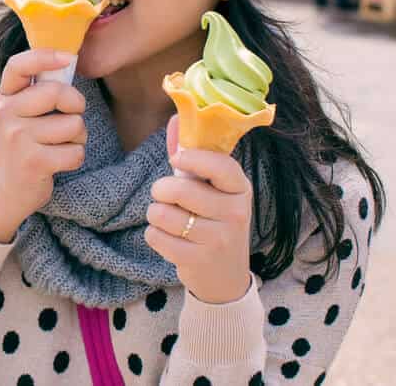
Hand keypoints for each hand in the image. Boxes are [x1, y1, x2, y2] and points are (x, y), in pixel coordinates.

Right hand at [0, 49, 86, 243]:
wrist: (2, 193)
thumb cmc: (20, 148)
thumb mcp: (18, 116)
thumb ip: (37, 92)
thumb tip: (68, 60)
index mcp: (4, 97)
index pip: (18, 66)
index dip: (44, 56)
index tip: (67, 58)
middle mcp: (6, 114)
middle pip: (58, 92)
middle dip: (76, 105)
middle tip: (69, 118)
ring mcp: (18, 138)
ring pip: (73, 124)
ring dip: (77, 137)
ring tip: (59, 146)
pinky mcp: (33, 162)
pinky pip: (76, 151)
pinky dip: (74, 158)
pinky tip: (57, 163)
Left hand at [144, 114, 252, 304]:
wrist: (226, 276)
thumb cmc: (213, 219)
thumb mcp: (211, 188)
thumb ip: (191, 155)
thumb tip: (175, 118)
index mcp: (240, 189)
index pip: (220, 165)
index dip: (193, 159)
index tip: (175, 160)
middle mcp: (235, 213)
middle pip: (179, 190)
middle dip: (161, 190)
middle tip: (165, 195)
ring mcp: (219, 239)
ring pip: (163, 214)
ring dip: (155, 214)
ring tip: (167, 218)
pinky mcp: (198, 260)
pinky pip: (157, 237)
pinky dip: (154, 235)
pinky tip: (168, 238)